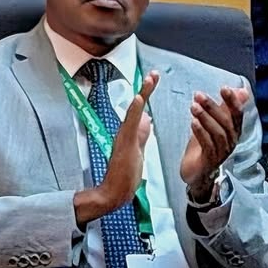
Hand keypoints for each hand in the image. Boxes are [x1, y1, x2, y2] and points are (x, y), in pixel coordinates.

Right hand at [74, 71, 158, 225]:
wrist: (114, 193)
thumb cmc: (125, 177)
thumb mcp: (138, 152)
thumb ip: (142, 135)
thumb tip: (147, 120)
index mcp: (130, 134)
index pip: (140, 111)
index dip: (147, 94)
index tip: (153, 79)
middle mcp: (125, 133)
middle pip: (137, 107)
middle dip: (146, 89)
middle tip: (153, 74)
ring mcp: (124, 138)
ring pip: (134, 112)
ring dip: (142, 95)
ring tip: (149, 79)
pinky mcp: (125, 144)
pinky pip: (130, 124)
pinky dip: (135, 110)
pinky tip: (139, 99)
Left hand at [181, 86, 248, 201]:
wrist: (196, 172)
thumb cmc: (205, 146)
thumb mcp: (214, 124)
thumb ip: (225, 108)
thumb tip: (241, 90)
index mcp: (234, 131)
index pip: (237, 114)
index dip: (232, 101)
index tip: (224, 88)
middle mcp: (231, 141)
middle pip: (226, 122)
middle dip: (213, 107)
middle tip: (199, 95)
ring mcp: (222, 151)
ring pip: (217, 132)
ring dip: (205, 118)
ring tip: (193, 106)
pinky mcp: (210, 160)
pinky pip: (208, 144)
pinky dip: (200, 132)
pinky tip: (192, 122)